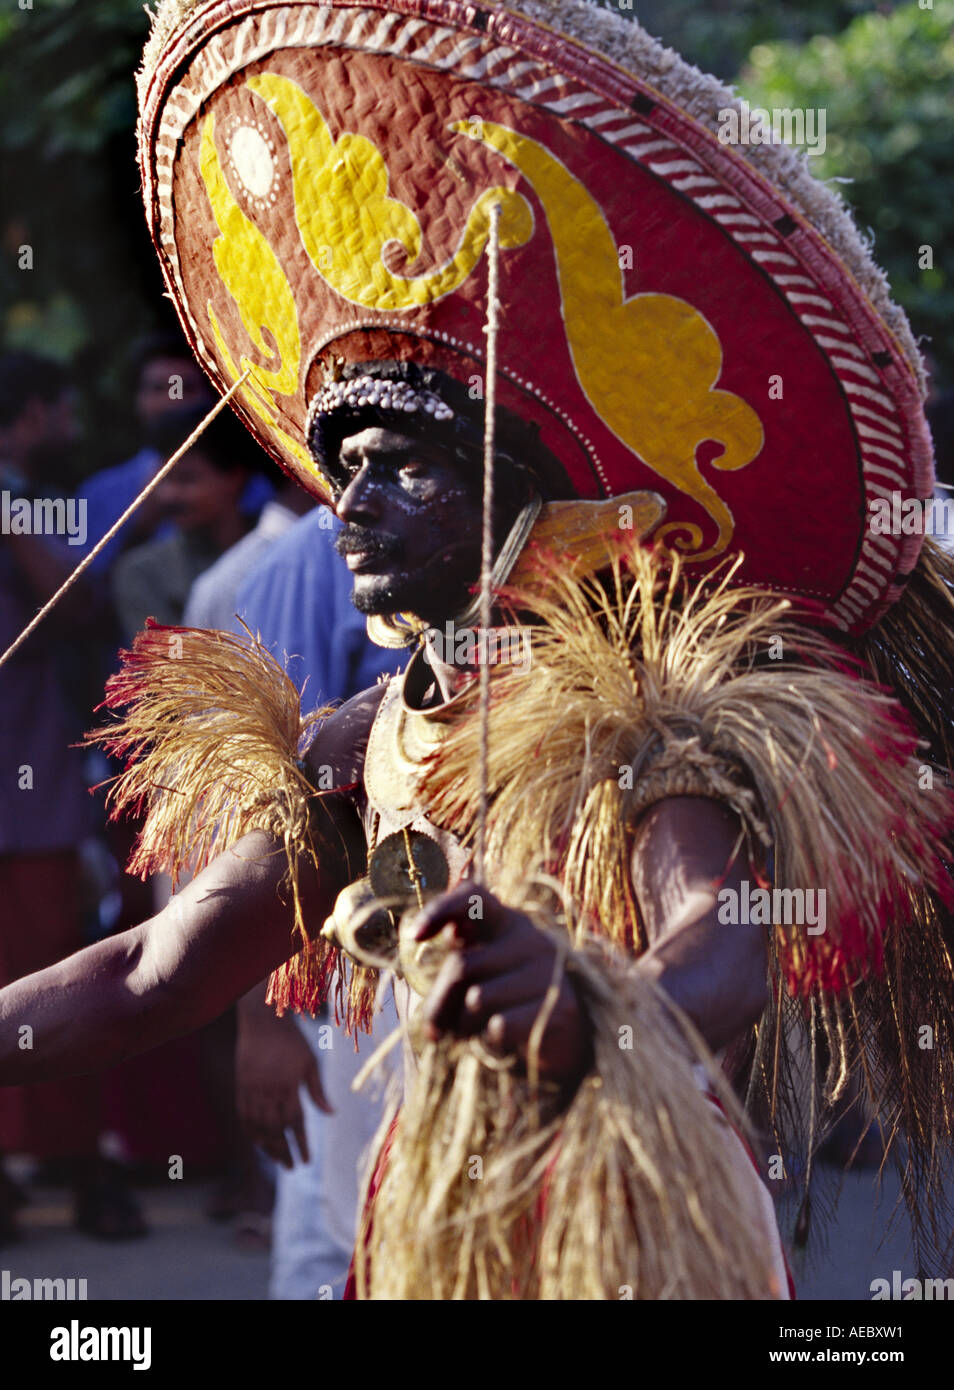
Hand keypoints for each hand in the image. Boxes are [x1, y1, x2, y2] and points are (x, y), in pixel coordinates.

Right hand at [236, 1010, 330, 1167]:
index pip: (295, 1123)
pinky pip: (244, 1117)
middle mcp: (268, 1092)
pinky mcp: (241, 1087)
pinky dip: (251, 1133)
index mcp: (288, 1087)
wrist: (263, 1021)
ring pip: (258, 1127)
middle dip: (285, 1152)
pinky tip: (259, 1143)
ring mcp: (252, 1091)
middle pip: (276, 1131)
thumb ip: (318, 1091)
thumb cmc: (292, 1041)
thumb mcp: (310, 1063)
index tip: (307, 1161)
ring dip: (268, 1147)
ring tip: (279, 1160)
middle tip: (293, 1167)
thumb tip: (331, 1113)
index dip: (301, 1144)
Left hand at [409, 882, 591, 1084]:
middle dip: (438, 1005)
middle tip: (433, 1031)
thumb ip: (456, 955)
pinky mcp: (560, 1007)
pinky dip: (489, 1042)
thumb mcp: (480, 975)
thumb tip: (418, 937)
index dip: (441, 908)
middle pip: (462, 966)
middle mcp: (531, 939)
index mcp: (506, 923)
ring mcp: (549, 972)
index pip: (474, 897)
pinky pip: (500, 1026)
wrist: (566, 1042)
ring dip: (463, 1027)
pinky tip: (498, 1043)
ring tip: (472, 1034)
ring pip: (477, 999)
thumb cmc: (507, 1004)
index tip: (415, 936)